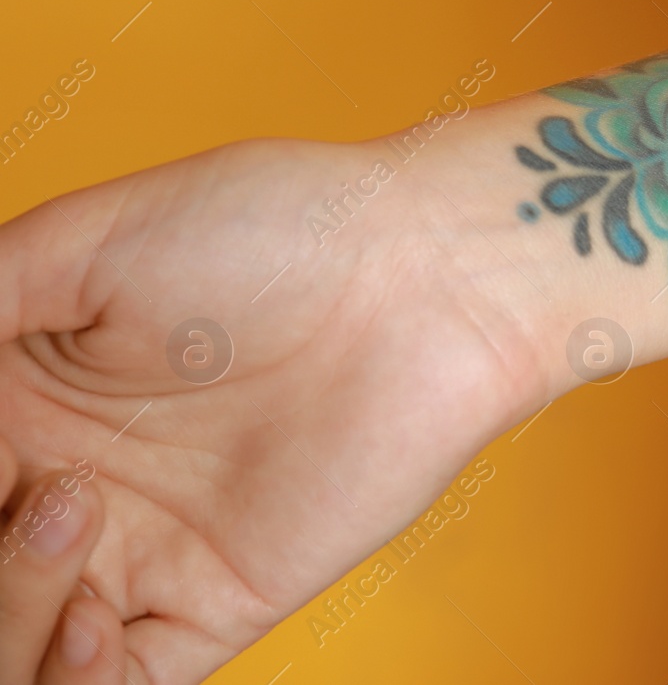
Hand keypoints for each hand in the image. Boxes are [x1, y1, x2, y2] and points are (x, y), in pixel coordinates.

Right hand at [0, 137, 553, 682]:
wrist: (425, 275)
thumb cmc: (276, 228)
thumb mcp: (83, 245)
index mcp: (18, 398)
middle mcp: (64, 484)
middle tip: (30, 486)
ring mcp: (138, 551)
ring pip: (17, 645)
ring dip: (7, 613)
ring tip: (64, 512)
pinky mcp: (215, 601)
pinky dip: (74, 682)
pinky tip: (91, 617)